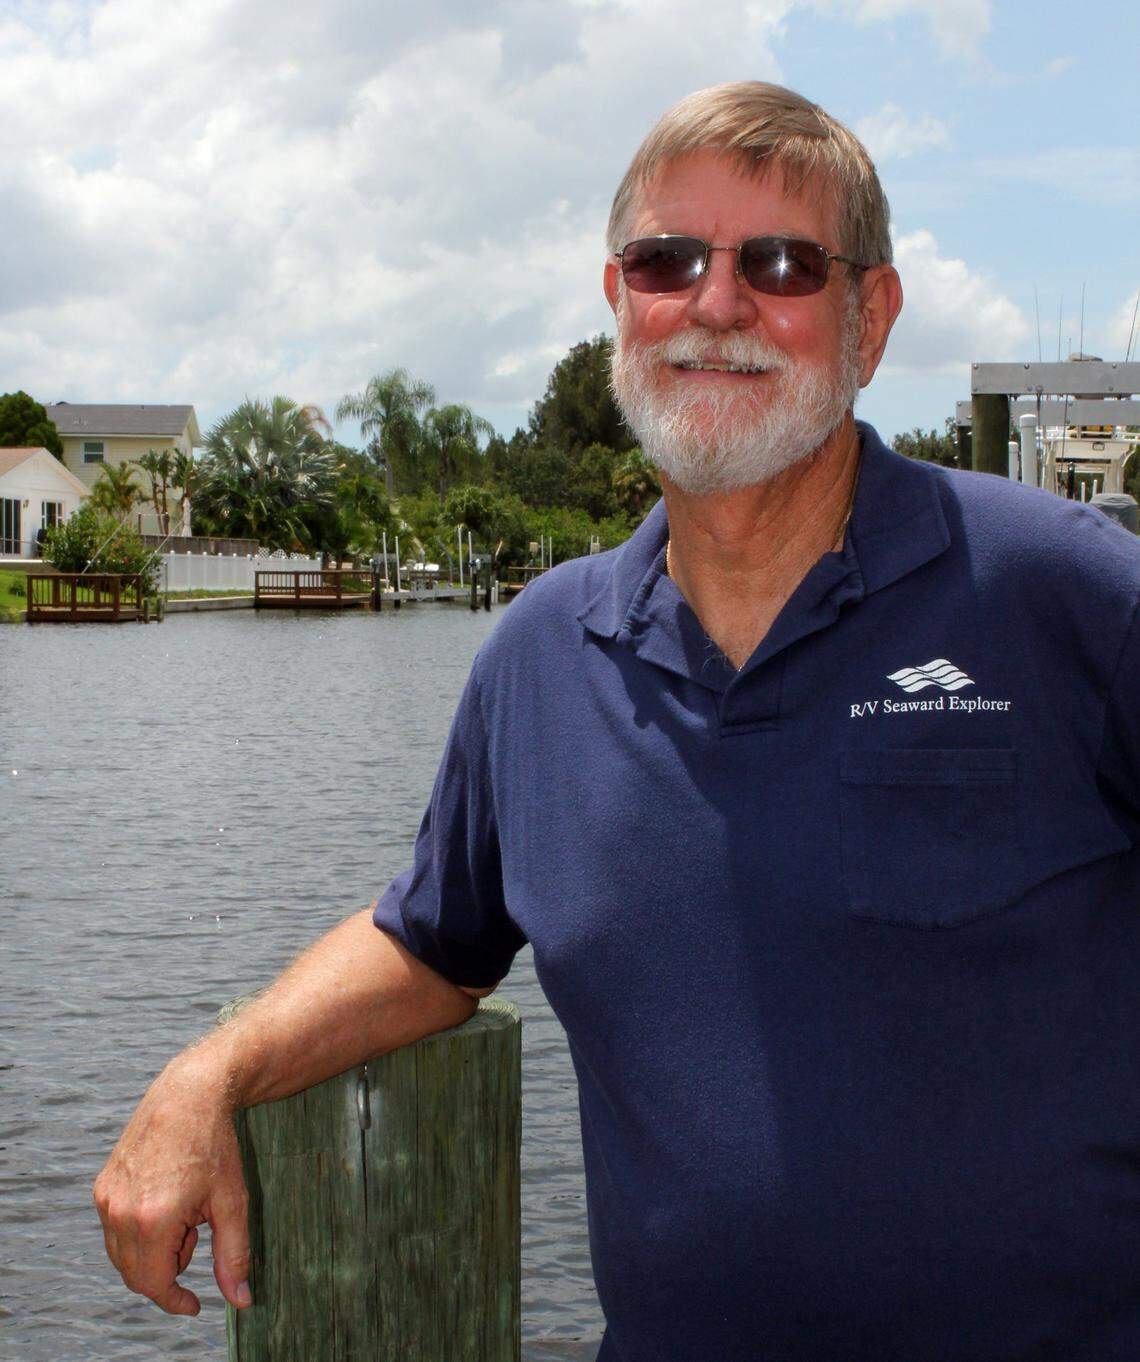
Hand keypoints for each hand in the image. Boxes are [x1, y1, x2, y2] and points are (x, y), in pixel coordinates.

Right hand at [93, 1049, 252, 1315]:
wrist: (189, 1093)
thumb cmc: (215, 1145)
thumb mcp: (233, 1202)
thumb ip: (234, 1256)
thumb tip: (242, 1301)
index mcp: (153, 1220)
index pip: (155, 1285)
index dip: (175, 1301)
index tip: (195, 1304)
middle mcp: (121, 1212)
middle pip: (135, 1274)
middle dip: (167, 1270)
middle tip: (196, 1235)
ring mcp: (107, 1198)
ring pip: (122, 1254)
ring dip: (153, 1251)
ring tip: (185, 1212)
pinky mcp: (102, 1185)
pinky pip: (114, 1229)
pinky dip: (139, 1231)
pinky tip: (167, 1200)